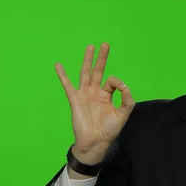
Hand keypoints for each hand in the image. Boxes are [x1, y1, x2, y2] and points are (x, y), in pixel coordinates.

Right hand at [56, 43, 134, 163]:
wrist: (96, 142)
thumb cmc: (109, 130)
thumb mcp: (123, 114)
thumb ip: (127, 100)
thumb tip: (125, 86)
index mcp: (106, 95)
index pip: (112, 81)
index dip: (118, 82)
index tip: (121, 89)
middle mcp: (95, 92)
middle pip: (98, 71)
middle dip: (102, 58)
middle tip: (105, 44)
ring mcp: (84, 95)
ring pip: (85, 73)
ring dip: (87, 60)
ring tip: (90, 47)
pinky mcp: (75, 99)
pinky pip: (67, 85)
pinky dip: (63, 75)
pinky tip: (58, 65)